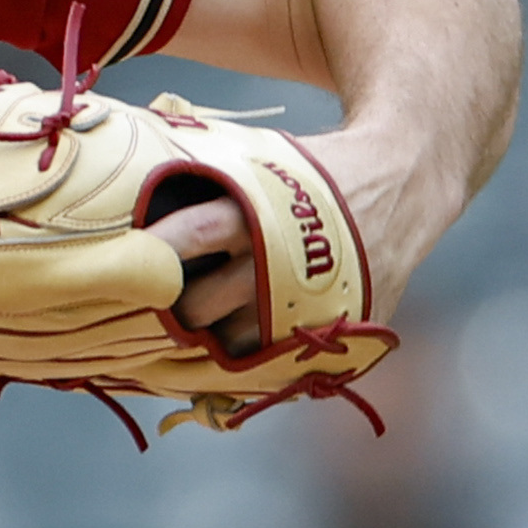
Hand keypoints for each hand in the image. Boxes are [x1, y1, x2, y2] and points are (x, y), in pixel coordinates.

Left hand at [144, 120, 465, 350]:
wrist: (406, 182)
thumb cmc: (319, 172)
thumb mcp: (265, 162)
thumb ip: (210, 180)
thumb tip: (136, 193)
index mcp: (262, 212)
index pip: (193, 234)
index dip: (153, 253)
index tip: (121, 266)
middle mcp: (283, 262)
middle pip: (202, 305)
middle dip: (175, 306)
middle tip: (163, 303)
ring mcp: (313, 302)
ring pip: (234, 347)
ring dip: (212, 340)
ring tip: (204, 324)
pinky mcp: (338, 329)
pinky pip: (277, 365)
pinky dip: (252, 361)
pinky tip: (241, 345)